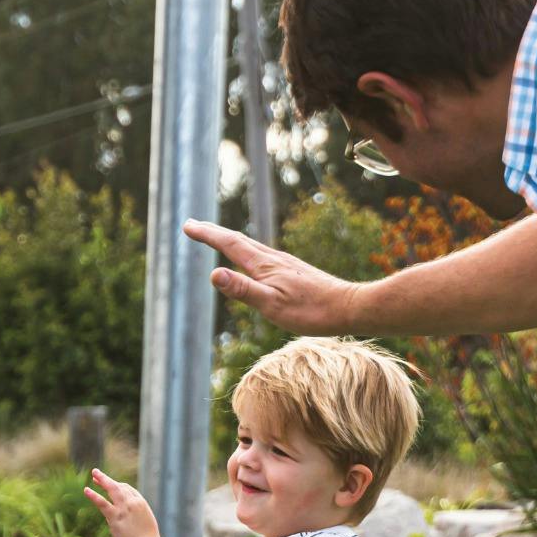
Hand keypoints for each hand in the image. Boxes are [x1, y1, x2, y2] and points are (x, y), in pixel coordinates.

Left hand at [84, 469, 160, 536]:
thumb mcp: (144, 525)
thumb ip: (135, 519)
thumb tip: (126, 521)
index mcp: (141, 504)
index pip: (128, 490)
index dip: (118, 486)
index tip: (110, 484)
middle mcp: (133, 503)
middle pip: (120, 486)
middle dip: (108, 479)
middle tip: (96, 474)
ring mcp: (124, 508)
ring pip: (112, 489)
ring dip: (102, 479)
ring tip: (94, 473)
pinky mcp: (115, 517)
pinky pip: (102, 503)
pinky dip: (94, 495)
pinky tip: (86, 490)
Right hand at [183, 219, 361, 334]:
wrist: (350, 307)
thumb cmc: (312, 311)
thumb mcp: (272, 305)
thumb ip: (244, 289)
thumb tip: (214, 273)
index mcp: (264, 266)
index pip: (229, 244)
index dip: (207, 235)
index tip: (187, 226)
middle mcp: (273, 259)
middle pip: (237, 240)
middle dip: (213, 232)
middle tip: (192, 224)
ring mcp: (285, 264)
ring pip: (250, 246)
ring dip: (229, 240)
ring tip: (216, 237)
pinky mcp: (293, 271)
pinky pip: (261, 255)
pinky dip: (246, 251)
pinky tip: (251, 259)